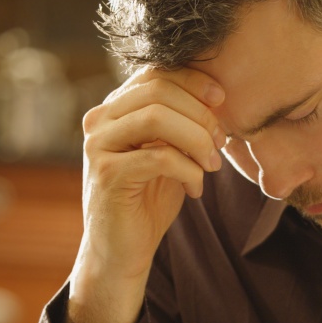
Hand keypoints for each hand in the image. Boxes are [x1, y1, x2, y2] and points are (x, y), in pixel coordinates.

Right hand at [64, 66, 225, 322]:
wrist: (122, 250)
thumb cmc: (150, 199)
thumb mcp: (171, 153)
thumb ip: (182, 123)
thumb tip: (217, 97)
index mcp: (115, 108)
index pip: (155, 72)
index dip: (193, 80)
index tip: (223, 99)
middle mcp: (100, 120)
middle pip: (159, 90)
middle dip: (200, 114)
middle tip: (221, 142)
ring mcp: (98, 146)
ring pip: (157, 118)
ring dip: (196, 139)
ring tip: (212, 165)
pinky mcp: (107, 174)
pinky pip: (159, 157)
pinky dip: (188, 171)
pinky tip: (195, 190)